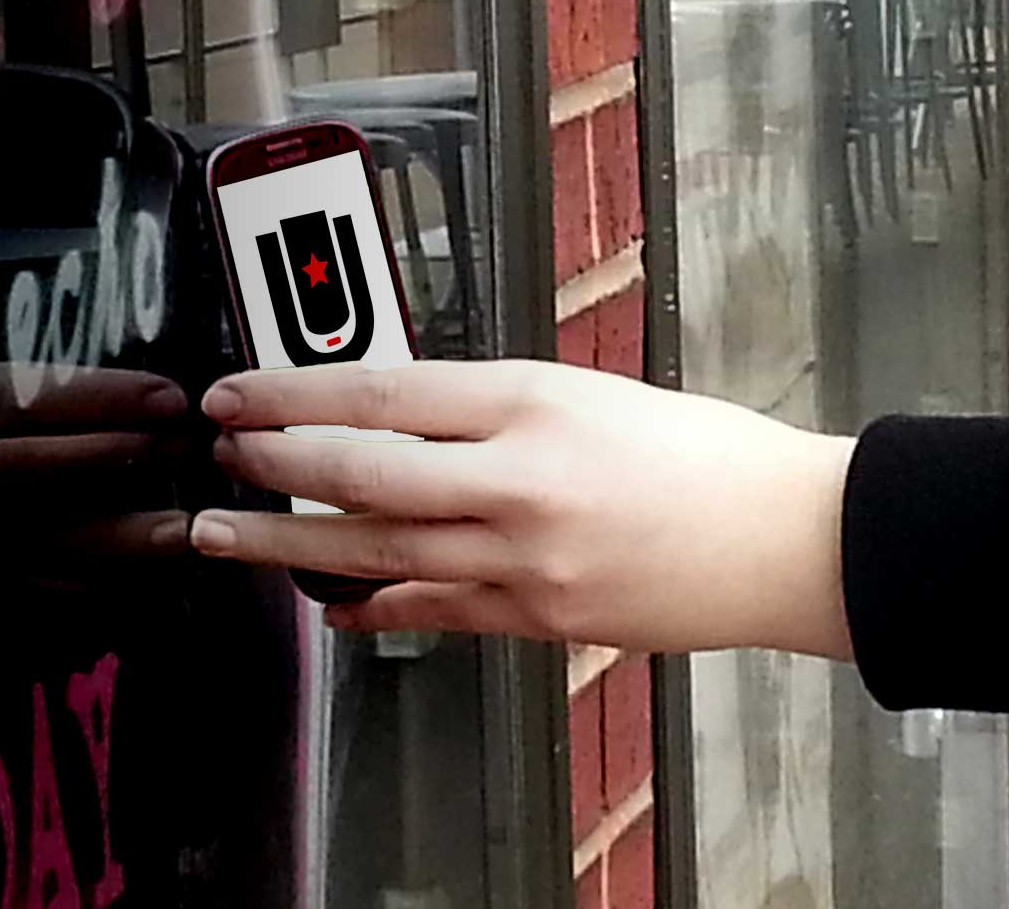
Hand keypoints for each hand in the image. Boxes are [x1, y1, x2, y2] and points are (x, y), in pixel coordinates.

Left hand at [189, 361, 855, 657]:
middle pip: (363, 473)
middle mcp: (521, 479)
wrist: (790, 537)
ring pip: (378, 550)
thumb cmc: (702, 454)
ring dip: (289, 544)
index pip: (381, 390)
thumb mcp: (584, 390)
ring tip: (224, 534)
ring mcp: (527, 557)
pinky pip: (432, 611)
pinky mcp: (540, 617)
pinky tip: (328, 602)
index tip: (239, 394)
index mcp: (533, 400)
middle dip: (273, 464)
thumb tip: (389, 410)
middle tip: (219, 456)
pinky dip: (372, 605)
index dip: (292, 393)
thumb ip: (486, 404)